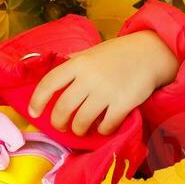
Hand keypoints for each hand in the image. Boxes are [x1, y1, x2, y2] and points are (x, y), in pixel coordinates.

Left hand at [26, 30, 178, 134]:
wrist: (150, 53)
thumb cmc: (118, 54)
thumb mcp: (92, 52)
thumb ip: (74, 62)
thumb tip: (56, 71)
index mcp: (77, 63)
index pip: (49, 83)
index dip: (37, 100)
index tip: (34, 113)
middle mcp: (88, 78)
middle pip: (63, 108)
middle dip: (59, 122)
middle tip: (62, 126)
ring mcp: (106, 91)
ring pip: (82, 121)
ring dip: (78, 129)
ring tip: (81, 129)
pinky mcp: (123, 104)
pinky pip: (106, 126)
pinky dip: (102, 131)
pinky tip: (103, 128)